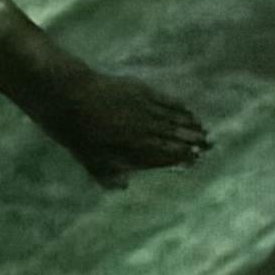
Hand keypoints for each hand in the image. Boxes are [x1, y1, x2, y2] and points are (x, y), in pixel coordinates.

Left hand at [28, 64, 210, 190]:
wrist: (65, 91)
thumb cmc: (73, 129)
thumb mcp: (85, 157)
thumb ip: (106, 174)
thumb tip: (124, 186)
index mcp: (134, 145)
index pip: (165, 152)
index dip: (182, 156)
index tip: (196, 159)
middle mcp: (144, 125)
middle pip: (174, 133)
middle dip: (193, 140)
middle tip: (209, 145)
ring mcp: (142, 104)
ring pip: (172, 116)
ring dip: (189, 123)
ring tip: (203, 130)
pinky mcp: (137, 88)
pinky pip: (163, 99)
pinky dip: (177, 105)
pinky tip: (185, 109)